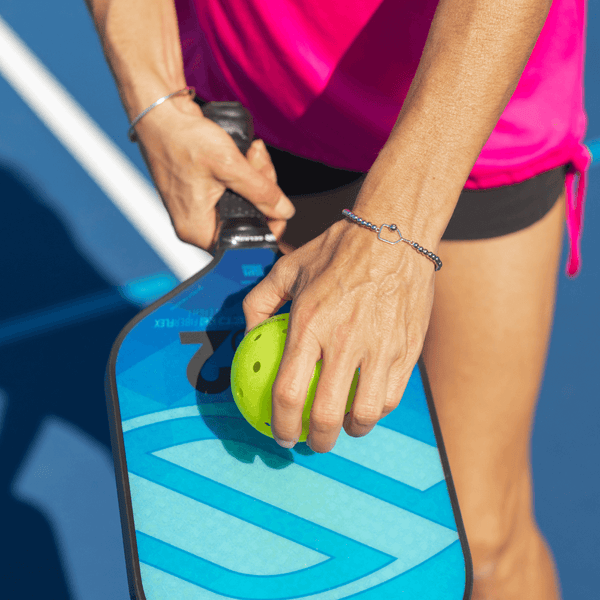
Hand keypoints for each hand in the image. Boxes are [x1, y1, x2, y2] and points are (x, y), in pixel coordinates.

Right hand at [133, 96, 294, 251]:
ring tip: (254, 150)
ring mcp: (199, 208)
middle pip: (248, 220)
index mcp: (198, 230)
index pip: (244, 243)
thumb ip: (261, 191)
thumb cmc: (183, 139)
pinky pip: (234, 190)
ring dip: (257, 177)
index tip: (279, 204)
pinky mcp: (202, 191)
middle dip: (263, 192)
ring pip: (245, 202)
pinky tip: (248, 152)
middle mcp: (197, 224)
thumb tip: (285, 212)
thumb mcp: (228, 165)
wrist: (160, 112)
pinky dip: (245, 173)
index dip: (268, 226)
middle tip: (260, 162)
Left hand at [242, 217, 436, 452]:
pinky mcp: (407, 348)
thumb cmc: (339, 250)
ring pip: (365, 413)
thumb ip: (260, 302)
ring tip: (344, 426)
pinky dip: (377, 410)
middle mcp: (345, 341)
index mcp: (311, 324)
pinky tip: (368, 404)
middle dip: (317, 441)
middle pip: (327, 415)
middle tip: (313, 441)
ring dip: (351, 430)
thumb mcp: (288, 267)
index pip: (290, 392)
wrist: (394, 234)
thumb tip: (249, 334)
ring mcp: (380, 347)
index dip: (282, 424)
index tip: (280, 435)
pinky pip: (392, 395)